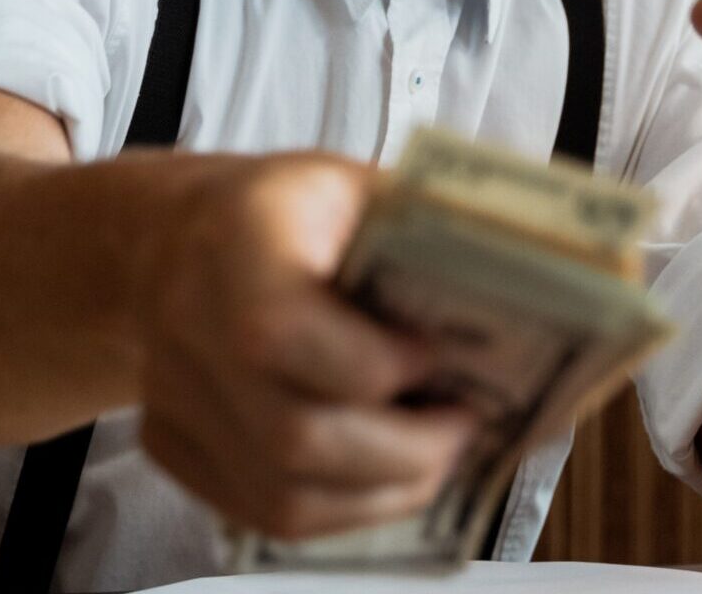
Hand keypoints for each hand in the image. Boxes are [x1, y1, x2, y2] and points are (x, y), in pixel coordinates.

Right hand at [132, 155, 475, 539]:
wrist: (175, 237)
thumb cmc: (289, 212)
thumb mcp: (357, 187)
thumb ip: (426, 231)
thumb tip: (531, 282)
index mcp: (236, 240)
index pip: (282, 331)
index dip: (375, 363)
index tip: (436, 356)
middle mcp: (187, 325)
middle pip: (295, 435)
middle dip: (405, 450)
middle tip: (464, 427)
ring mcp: (170, 398)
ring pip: (283, 497)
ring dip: (383, 491)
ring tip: (437, 456)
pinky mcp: (170, 448)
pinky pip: (263, 513)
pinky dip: (342, 508)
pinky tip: (385, 473)